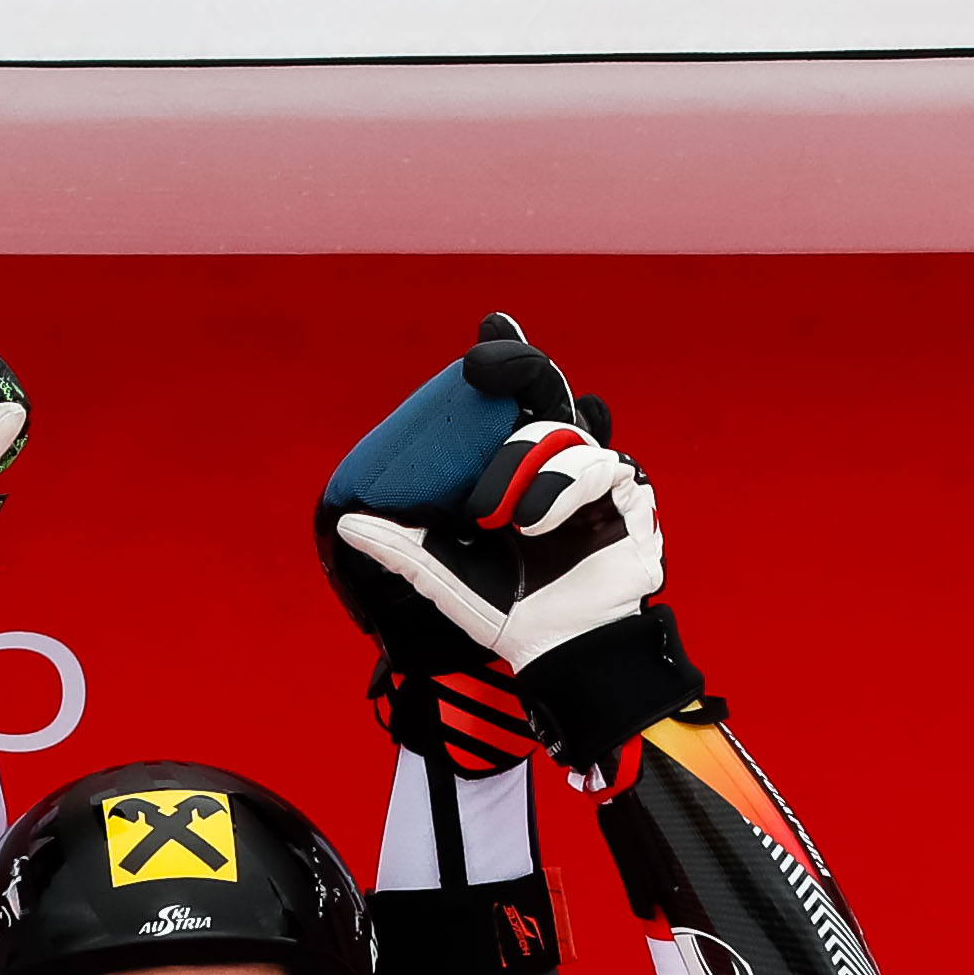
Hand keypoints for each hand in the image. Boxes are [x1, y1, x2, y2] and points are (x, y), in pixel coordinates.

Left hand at [319, 316, 669, 769]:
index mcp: (513, 467)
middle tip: (487, 365)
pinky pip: (597, 465)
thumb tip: (346, 523)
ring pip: (560, 430)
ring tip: (502, 519)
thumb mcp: (444, 573)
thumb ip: (402, 546)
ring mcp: (594, 472)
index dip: (507, 354)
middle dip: (520, 368)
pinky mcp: (627, 492)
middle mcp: (556, 459)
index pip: (510, 398)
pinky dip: (560, 489)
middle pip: (544, 390)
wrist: (561, 650)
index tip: (492, 324)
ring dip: (523, 463)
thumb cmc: (506, 609)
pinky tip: (534, 524)